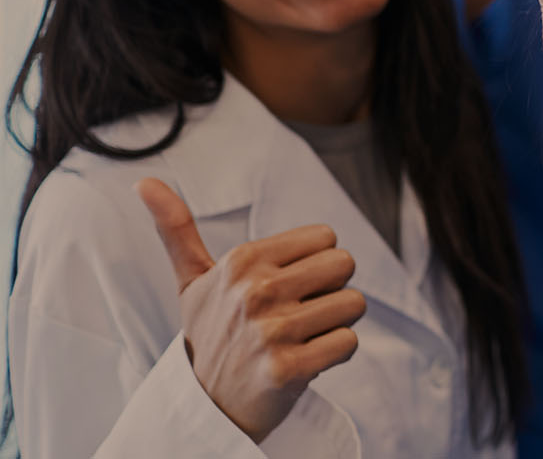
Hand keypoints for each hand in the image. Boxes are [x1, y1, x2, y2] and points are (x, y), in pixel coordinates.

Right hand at [138, 178, 366, 442]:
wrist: (207, 404)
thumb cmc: (210, 333)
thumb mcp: (192, 281)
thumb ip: (177, 230)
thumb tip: (144, 181)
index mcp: (240, 261)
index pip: (326, 238)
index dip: (314, 264)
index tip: (286, 288)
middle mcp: (254, 291)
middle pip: (344, 265)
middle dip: (329, 290)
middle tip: (297, 313)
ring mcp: (271, 331)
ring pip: (353, 304)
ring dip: (335, 324)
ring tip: (300, 337)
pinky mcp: (289, 368)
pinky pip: (349, 342)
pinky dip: (336, 353)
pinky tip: (306, 360)